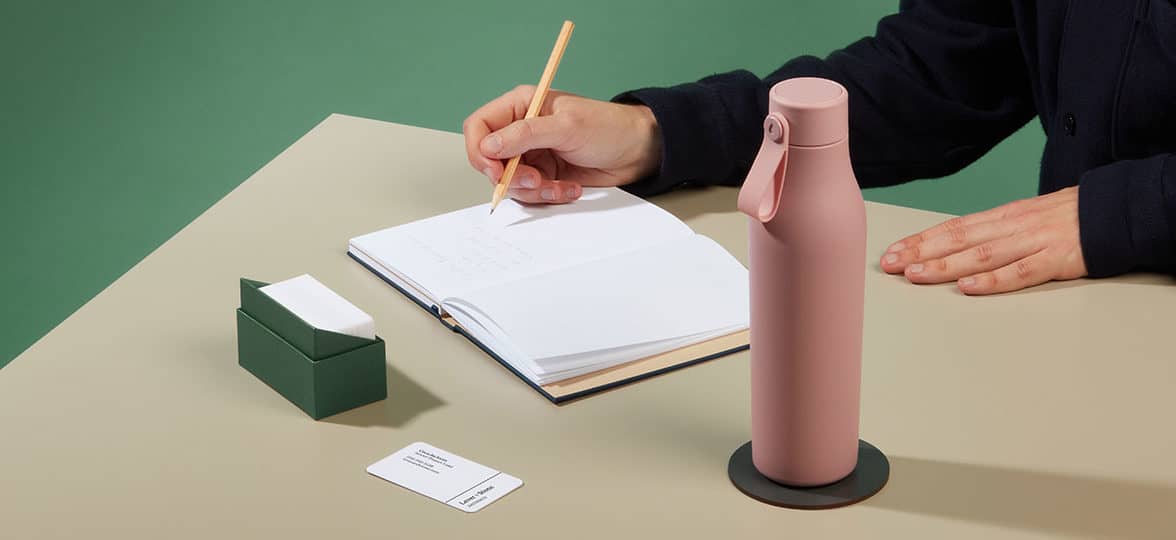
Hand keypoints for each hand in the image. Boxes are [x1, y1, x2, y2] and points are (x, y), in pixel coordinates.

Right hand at [462, 85, 660, 203]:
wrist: (637, 151)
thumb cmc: (608, 127)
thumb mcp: (566, 127)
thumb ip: (525, 135)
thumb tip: (489, 145)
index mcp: (520, 106)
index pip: (479, 126)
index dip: (479, 150)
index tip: (495, 170)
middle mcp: (521, 131)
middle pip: (490, 161)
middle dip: (510, 177)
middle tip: (535, 181)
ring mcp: (531, 155)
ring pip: (509, 183)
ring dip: (534, 191)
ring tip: (558, 185)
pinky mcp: (544, 176)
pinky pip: (531, 195)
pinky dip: (548, 196)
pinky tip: (569, 188)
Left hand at [879, 186, 1087, 294]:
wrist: (1113, 212)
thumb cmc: (1064, 219)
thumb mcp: (1022, 219)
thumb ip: (990, 233)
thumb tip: (951, 248)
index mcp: (1001, 217)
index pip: (952, 228)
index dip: (920, 240)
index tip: (891, 252)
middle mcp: (1011, 226)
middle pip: (958, 239)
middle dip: (920, 252)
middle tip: (890, 265)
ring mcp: (1032, 242)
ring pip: (981, 255)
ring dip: (945, 266)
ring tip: (916, 274)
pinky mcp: (1055, 260)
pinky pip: (1019, 272)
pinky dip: (992, 281)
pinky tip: (968, 287)